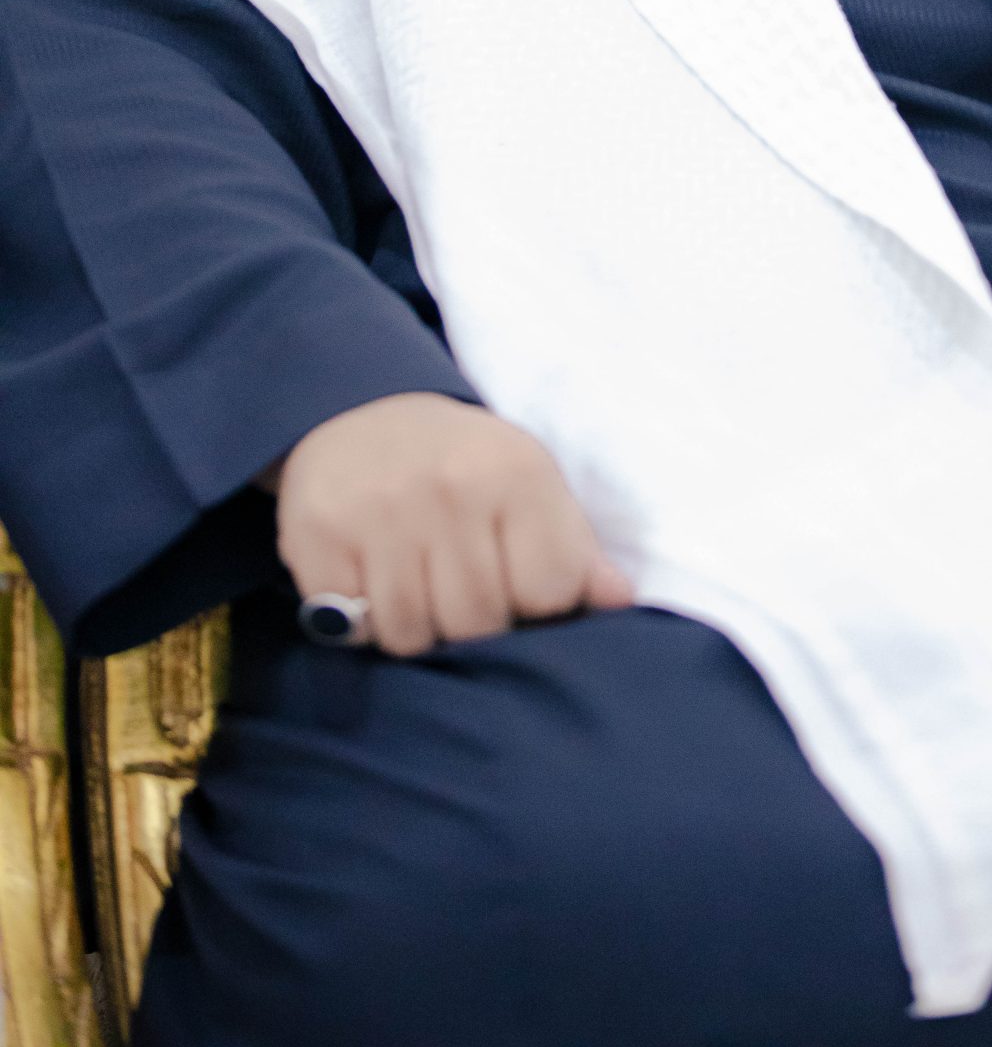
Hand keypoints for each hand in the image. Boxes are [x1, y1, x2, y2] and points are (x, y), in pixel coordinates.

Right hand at [269, 392, 633, 655]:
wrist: (360, 411)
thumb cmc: (463, 465)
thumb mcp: (529, 484)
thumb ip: (575, 548)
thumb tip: (619, 599)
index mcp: (517, 471)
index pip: (549, 592)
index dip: (536, 606)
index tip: (518, 586)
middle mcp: (451, 485)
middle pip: (478, 623)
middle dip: (473, 625)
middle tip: (459, 587)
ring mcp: (381, 509)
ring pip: (412, 635)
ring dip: (416, 629)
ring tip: (417, 587)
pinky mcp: (318, 532)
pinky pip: (353, 627)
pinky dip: (361, 622)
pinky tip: (370, 582)